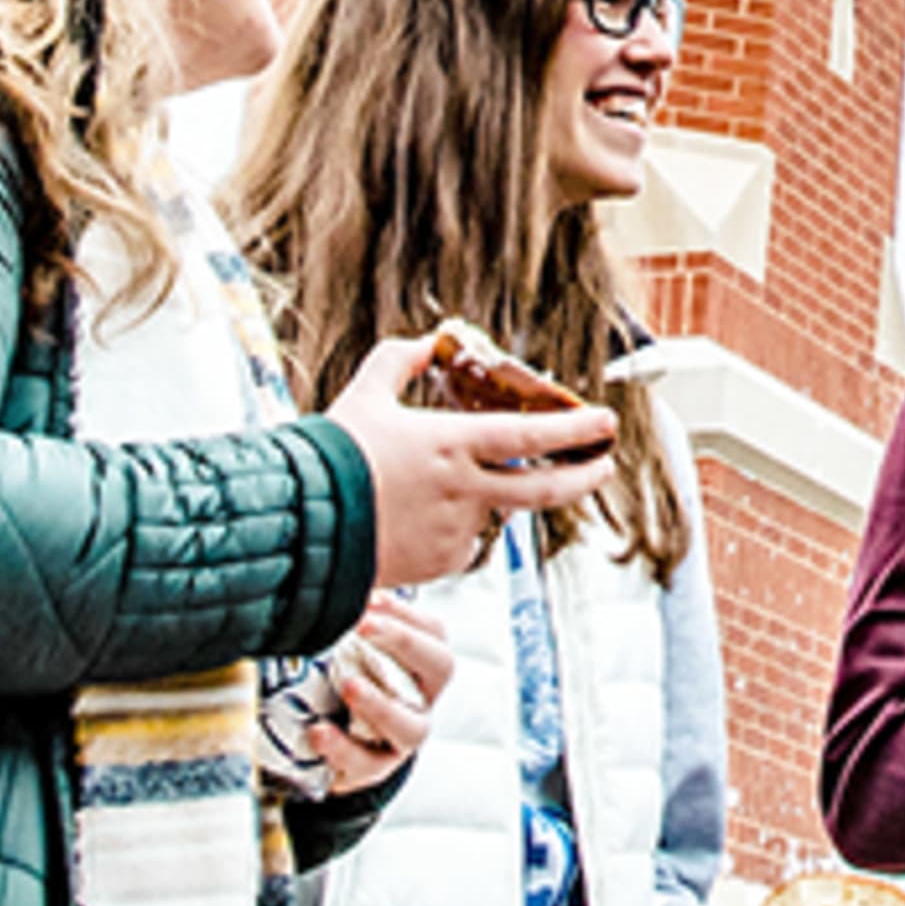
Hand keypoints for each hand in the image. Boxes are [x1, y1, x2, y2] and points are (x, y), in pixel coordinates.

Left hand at [309, 593, 451, 794]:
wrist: (338, 745)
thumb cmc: (350, 683)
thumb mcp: (355, 651)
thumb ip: (353, 622)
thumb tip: (330, 579)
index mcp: (423, 665)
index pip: (435, 633)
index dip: (407, 613)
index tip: (371, 598)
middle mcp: (422, 698)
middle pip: (441, 668)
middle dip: (404, 642)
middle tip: (363, 624)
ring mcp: (403, 736)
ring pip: (412, 725)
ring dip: (380, 703)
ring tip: (348, 684)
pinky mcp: (375, 767)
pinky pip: (366, 762)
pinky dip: (341, 747)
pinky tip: (318, 731)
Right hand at [326, 333, 620, 583]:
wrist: (298, 526)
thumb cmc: (330, 459)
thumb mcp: (364, 395)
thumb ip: (397, 362)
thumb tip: (425, 343)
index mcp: (452, 444)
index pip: (532, 436)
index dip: (576, 431)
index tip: (607, 424)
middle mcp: (464, 489)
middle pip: (545, 489)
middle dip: (584, 477)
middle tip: (603, 466)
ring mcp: (455, 530)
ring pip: (493, 512)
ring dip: (486, 499)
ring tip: (437, 489)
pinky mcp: (440, 562)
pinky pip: (463, 542)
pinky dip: (456, 527)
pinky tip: (420, 518)